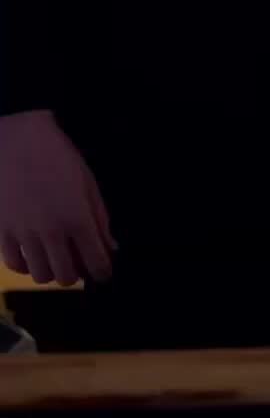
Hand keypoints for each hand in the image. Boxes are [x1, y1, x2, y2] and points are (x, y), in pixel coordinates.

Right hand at [0, 110, 115, 285]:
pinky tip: (32, 253)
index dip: (103, 272)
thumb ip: (100, 219)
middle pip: (66, 277)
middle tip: (78, 262)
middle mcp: (50, 231)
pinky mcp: (2, 231)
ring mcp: (23, 233)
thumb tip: (111, 247)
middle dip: (77, 274)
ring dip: (51, 271)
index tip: (103, 272)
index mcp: (77, 219)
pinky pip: (14, 265)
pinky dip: (26, 265)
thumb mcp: (88, 184)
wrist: (17, 140)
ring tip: (54, 256)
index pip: (97, 264)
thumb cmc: (57, 157)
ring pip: (40, 276)